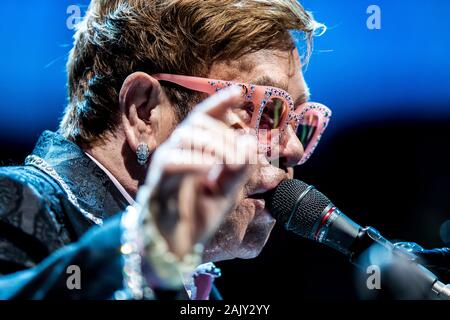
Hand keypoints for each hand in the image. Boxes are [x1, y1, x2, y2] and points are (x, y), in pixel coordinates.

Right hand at [137, 86, 255, 258]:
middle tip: (243, 156)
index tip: (238, 92)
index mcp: (191, 151)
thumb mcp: (226, 192)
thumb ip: (238, 169)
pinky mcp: (157, 181)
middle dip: (226, 135)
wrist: (174, 247)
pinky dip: (196, 161)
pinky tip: (212, 167)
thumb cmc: (195, 216)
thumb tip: (252, 144)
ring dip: (215, 145)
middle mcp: (175, 151)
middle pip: (198, 123)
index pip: (204, 119)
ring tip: (231, 162)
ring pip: (187, 136)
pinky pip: (174, 162)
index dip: (219, 103)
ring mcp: (164, 164)